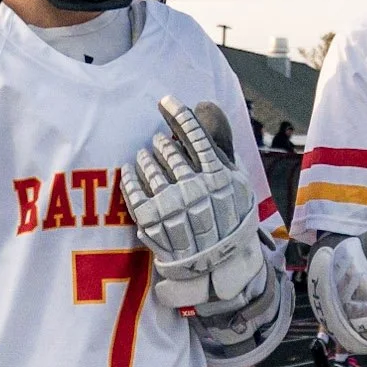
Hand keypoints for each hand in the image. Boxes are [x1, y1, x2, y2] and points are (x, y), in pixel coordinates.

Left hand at [120, 98, 265, 312]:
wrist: (218, 266)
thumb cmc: (230, 217)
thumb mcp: (236, 181)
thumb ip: (220, 143)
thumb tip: (203, 104)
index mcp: (218, 176)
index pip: (194, 134)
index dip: (177, 113)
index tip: (165, 101)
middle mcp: (194, 189)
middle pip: (168, 150)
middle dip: (160, 141)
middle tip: (158, 141)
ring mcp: (172, 206)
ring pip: (150, 167)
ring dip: (145, 157)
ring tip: (146, 156)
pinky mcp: (151, 222)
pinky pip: (133, 191)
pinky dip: (129, 176)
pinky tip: (129, 171)